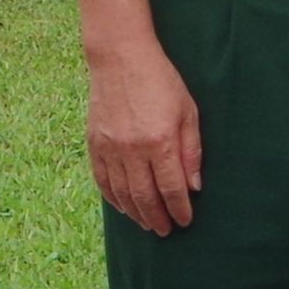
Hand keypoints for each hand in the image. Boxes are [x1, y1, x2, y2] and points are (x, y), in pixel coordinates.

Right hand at [85, 37, 203, 235]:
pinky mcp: (94, 142)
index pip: (171, 188)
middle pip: (145, 197)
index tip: (185, 221)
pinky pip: (102, 179)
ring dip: (135, 213)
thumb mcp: (187, 112)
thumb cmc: (161, 81)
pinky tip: (122, 206)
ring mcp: (110, 147)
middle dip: (157, 218)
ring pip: (122, 193)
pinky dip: (112, 197)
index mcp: (160, 141)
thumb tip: (194, 187)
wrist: (120, 57)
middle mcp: (133, 150)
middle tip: (166, 231)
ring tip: (147, 224)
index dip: (179, 209)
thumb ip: (192, 151)